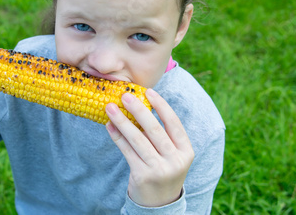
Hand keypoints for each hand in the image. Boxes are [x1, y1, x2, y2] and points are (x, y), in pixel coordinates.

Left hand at [105, 88, 193, 206]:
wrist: (160, 203)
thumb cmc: (164, 169)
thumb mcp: (171, 154)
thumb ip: (161, 135)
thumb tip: (140, 105)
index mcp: (186, 151)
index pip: (174, 123)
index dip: (161, 106)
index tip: (148, 91)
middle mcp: (175, 160)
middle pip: (154, 129)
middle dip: (138, 110)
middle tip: (125, 95)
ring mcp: (159, 169)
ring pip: (138, 139)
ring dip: (122, 121)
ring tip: (110, 107)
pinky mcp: (142, 176)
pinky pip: (127, 151)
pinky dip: (117, 136)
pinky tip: (109, 126)